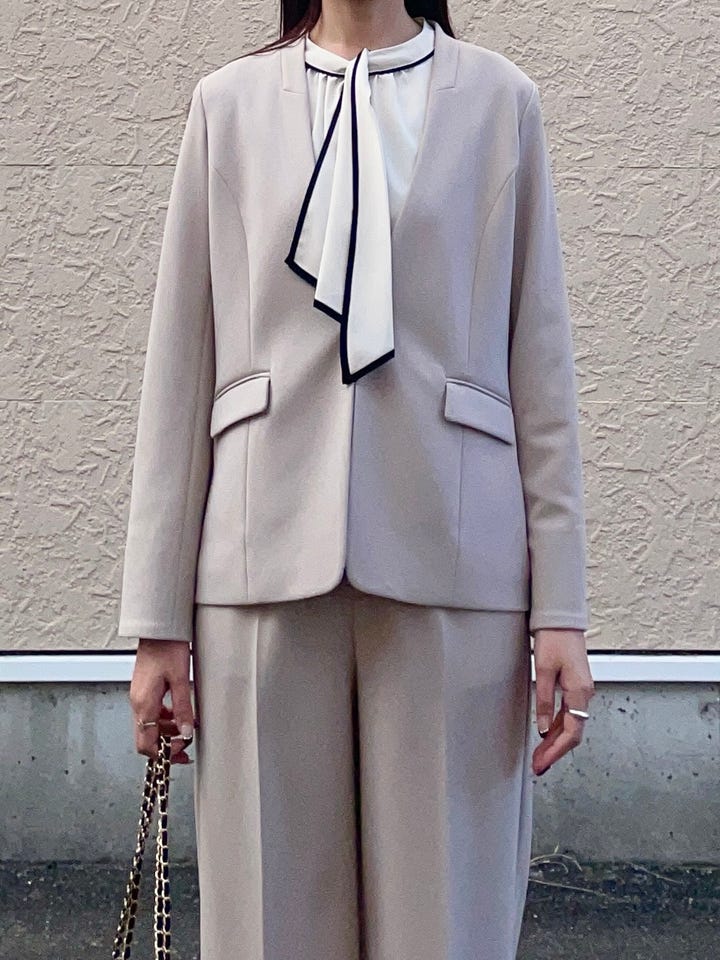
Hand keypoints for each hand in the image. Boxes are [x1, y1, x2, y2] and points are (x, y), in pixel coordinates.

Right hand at [129, 638, 196, 763]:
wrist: (159, 628)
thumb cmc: (168, 648)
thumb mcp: (181, 680)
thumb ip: (183, 708)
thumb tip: (186, 732)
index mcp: (143, 703)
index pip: (146, 744)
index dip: (163, 754)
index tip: (180, 754)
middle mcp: (137, 702)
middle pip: (146, 737)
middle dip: (166, 746)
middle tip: (185, 748)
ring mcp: (139, 696)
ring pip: (149, 726)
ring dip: (167, 732)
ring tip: (187, 729)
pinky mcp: (144, 690)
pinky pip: (152, 712)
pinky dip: (165, 719)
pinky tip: (180, 714)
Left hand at [531, 628, 594, 776]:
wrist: (561, 620)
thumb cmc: (553, 639)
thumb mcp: (543, 671)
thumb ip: (544, 701)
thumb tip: (542, 729)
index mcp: (580, 692)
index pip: (571, 732)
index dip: (556, 751)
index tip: (542, 763)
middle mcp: (584, 694)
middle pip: (572, 732)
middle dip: (555, 751)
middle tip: (538, 765)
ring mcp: (581, 691)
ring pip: (570, 724)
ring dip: (555, 741)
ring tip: (539, 755)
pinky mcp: (575, 686)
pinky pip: (568, 713)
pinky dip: (557, 727)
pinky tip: (546, 734)